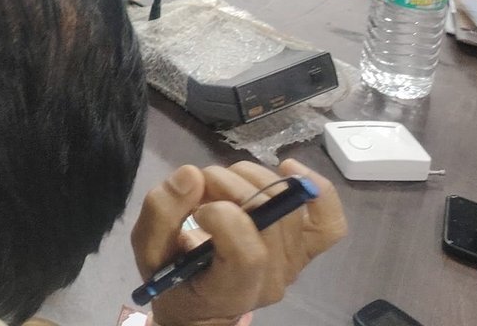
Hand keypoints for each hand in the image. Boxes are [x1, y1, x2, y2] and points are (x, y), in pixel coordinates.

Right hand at [133, 160, 346, 325]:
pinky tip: (288, 169)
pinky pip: (328, 223)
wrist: (202, 307)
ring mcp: (293, 266)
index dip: (222, 217)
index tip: (197, 209)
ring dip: (251, 179)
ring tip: (222, 183)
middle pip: (269, 217)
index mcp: (231, 290)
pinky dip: (315, 190)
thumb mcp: (148, 252)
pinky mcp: (305, 250)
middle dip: (229, 186)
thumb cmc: (174, 278)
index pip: (248, 253)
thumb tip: (192, 174)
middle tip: (202, 185)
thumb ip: (160, 213)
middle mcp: (272, 281)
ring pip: (288, 205)